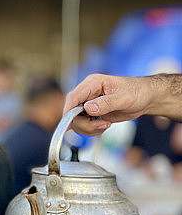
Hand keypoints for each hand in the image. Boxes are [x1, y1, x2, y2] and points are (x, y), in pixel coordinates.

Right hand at [63, 73, 178, 134]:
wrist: (145, 99)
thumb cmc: (137, 92)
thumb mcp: (124, 98)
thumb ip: (106, 103)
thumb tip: (88, 108)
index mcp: (93, 83)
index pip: (73, 97)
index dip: (69, 111)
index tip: (71, 123)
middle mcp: (88, 94)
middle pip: (72, 112)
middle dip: (84, 124)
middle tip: (102, 125)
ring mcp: (89, 104)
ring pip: (77, 121)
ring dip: (89, 128)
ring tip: (106, 125)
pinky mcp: (92, 114)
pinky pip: (84, 125)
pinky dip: (93, 130)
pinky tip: (105, 126)